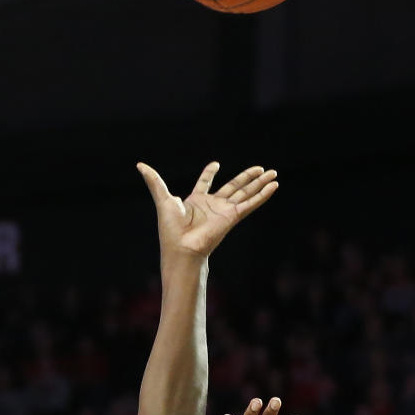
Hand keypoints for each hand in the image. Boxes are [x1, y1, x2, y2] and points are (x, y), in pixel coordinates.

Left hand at [138, 161, 277, 261]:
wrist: (182, 248)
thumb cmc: (170, 229)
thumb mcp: (163, 199)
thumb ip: (154, 181)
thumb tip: (140, 165)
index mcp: (196, 201)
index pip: (205, 184)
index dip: (209, 174)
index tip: (216, 165)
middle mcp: (212, 206)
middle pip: (233, 187)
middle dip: (247, 177)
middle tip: (261, 168)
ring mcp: (224, 211)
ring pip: (246, 193)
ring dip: (259, 183)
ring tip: (273, 173)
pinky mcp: (233, 217)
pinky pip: (251, 203)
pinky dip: (263, 195)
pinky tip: (274, 186)